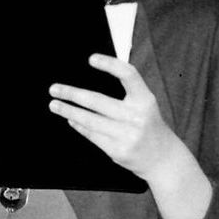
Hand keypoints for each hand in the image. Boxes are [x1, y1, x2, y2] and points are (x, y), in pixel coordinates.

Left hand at [48, 53, 177, 179]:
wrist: (164, 159)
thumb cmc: (148, 125)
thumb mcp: (145, 104)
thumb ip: (125, 92)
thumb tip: (92, 79)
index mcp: (145, 100)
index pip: (129, 75)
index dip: (110, 64)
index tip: (91, 58)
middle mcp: (137, 117)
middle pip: (97, 101)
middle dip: (72, 94)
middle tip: (54, 89)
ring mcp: (127, 135)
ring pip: (90, 120)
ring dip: (68, 111)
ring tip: (54, 105)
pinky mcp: (118, 151)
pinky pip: (92, 135)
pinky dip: (79, 125)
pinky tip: (71, 119)